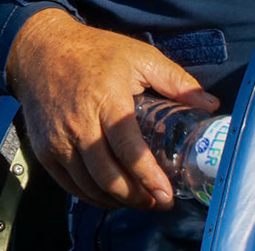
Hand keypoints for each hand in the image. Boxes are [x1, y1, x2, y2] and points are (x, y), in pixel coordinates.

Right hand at [5, 8, 220, 210]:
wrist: (42, 52)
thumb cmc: (96, 53)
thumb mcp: (140, 57)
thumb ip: (176, 81)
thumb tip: (211, 105)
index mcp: (107, 99)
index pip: (127, 147)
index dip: (147, 175)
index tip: (166, 193)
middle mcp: (79, 124)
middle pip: (107, 175)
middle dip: (136, 196)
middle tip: (159, 203)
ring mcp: (58, 141)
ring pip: (89, 185)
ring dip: (117, 201)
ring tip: (142, 202)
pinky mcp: (44, 151)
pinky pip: (70, 185)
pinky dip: (93, 197)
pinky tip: (112, 197)